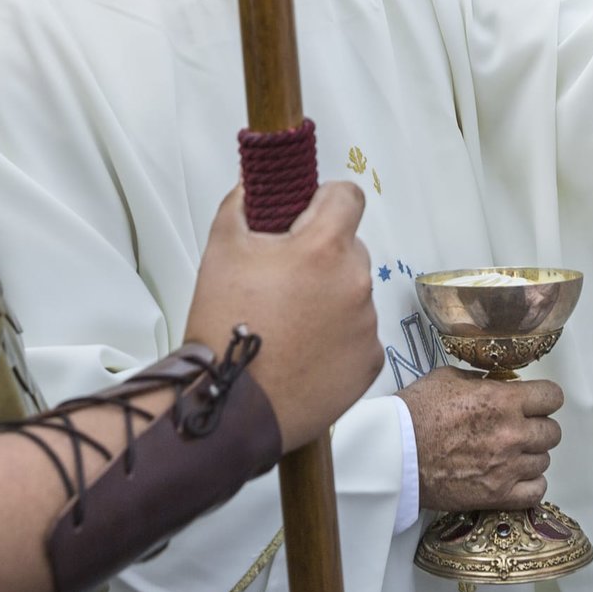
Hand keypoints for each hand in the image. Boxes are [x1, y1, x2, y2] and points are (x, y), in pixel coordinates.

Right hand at [182, 183, 380, 452]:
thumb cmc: (225, 326)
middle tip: (284, 280)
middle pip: (349, 248)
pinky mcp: (371, 361)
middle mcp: (356, 281)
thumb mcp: (221, 249)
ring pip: (353, 293)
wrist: (230, 404)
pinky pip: (359, 335)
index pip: (348, 197)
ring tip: (289, 323)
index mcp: (325, 247)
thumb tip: (253, 187)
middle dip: (322, 256)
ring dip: (330, 298)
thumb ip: (241, 205)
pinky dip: (338, 338)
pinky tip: (304, 351)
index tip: (306, 217)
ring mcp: (367, 324)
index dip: (325, 201)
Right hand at [397, 367, 562, 512]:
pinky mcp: (497, 495)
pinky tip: (516, 477)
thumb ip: (481, 380)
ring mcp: (507, 466)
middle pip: (553, 431)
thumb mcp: (448, 378)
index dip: (545, 398)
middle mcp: (512, 433)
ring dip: (531, 456)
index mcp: (503, 400)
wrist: (394, 454)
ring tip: (511, 454)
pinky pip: (537, 491)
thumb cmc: (415, 414)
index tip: (536, 402)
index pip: (553, 396)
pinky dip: (531, 484)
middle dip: (539, 426)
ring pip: (544, 460)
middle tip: (520, 428)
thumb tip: (496, 383)